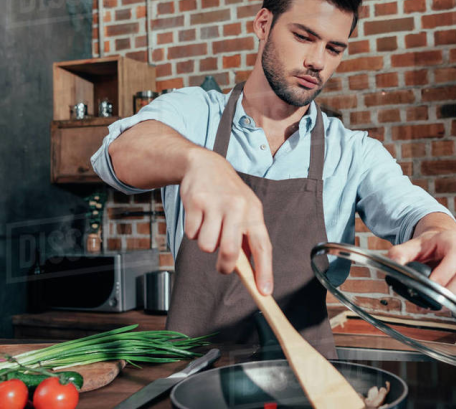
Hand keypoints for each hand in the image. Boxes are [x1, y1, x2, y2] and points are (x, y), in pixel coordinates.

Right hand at [180, 148, 273, 294]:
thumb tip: (249, 272)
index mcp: (254, 213)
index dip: (264, 271)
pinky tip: (198, 216)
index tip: (264, 292)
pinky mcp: (195, 202)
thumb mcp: (245, 210)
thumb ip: (246, 238)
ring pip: (206, 246)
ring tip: (209, 227)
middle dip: (224, 266)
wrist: (204, 164)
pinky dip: (192, 231)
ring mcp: (215, 204)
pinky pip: (190, 234)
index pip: (262, 246)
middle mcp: (237, 208)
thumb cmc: (227, 194)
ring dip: (205, 243)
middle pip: (229, 251)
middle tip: (222, 267)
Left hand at [387, 230, 455, 299]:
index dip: (445, 273)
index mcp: (453, 241)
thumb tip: (394, 264)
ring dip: (449, 301)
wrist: (440, 243)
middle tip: (428, 300)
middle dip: (447, 292)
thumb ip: (400, 253)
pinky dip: (451, 303)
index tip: (431, 284)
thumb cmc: (428, 244)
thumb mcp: (412, 244)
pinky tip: (437, 304)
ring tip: (430, 304)